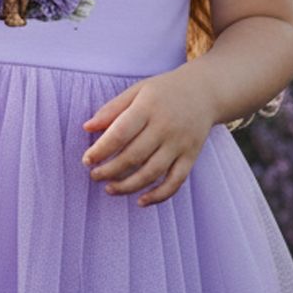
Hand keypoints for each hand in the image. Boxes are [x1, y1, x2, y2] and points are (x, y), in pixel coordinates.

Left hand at [81, 65, 216, 206]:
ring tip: (109, 189)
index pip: (120, 133)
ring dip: (128, 186)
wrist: (205, 91)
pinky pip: (175, 181)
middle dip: (110, 171)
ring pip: (152, 173)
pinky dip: (159, 195)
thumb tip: (86, 128)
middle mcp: (165, 126)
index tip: (86, 160)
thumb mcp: (137, 91)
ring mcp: (180, 143)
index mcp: (148, 107)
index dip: (101, 150)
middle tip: (94, 176)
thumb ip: (112, 109)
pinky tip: (140, 201)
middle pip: (134, 156)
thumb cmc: (164, 91)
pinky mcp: (191, 156)